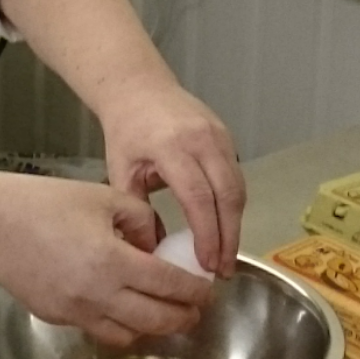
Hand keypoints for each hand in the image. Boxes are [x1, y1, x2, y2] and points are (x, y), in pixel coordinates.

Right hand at [0, 173, 214, 346]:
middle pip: (157, 320)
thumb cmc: (41, 203)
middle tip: (194, 308)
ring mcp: (76, 312)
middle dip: (183, 316)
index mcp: (112, 260)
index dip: (195, 290)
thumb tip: (157, 246)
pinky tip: (125, 308)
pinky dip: (121, 326)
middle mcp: (97, 295)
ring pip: (130, 335)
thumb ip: (141, 219)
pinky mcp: (57, 318)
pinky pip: (100, 331)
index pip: (170, 285)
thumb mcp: (102, 196)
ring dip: (153, 327)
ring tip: (164, 312)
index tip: (206, 288)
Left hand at [99, 78, 244, 276]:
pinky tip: (225, 227)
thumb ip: (137, 209)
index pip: (198, 198)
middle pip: (228, 195)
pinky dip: (233, 205)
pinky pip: (236, 176)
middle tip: (222, 270)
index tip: (206, 264)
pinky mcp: (228, 137)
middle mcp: (202, 139)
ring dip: (235, 224)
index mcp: (172, 147)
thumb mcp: (121, 170)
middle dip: (229, 237)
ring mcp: (220, 136)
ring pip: (238, 187)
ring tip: (225, 256)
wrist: (138, 88)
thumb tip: (152, 252)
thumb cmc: (126, 131)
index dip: (207, 234)